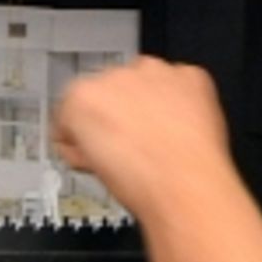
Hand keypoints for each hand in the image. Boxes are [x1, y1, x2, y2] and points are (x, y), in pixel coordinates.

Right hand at [52, 56, 231, 218]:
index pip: (73, 105)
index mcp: (82, 96)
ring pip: (144, 81)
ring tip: (159, 138)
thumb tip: (87, 142)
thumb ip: (82, 141)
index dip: (83, 128)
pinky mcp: (188, 75)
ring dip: (148, 101)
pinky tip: (180, 127)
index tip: (95, 142)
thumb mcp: (91, 165)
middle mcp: (115, 75)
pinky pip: (180, 82)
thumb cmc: (141, 185)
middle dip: (117, 111)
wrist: (186, 189)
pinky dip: (181, 99)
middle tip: (129, 143)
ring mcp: (154, 71)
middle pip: (110, 89)